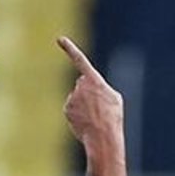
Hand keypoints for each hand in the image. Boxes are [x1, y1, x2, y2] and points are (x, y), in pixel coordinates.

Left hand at [57, 36, 123, 150]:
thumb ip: (101, 88)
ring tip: (95, 116)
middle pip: (83, 84)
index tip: (60, 39)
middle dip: (88, 92)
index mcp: (94, 80)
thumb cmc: (112, 117)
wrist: (102, 136)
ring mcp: (72, 97)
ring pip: (78, 97)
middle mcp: (80, 86)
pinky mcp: (67, 108)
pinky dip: (78, 113)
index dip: (70, 49)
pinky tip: (87, 121)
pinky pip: (72, 108)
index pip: (80, 60)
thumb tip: (90, 89)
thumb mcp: (114, 98)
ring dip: (85, 105)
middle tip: (100, 107)